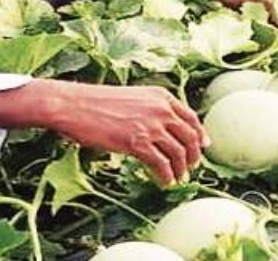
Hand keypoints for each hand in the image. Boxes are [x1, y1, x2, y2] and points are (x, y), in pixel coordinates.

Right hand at [31, 79, 206, 185]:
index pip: (191, 117)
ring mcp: (150, 125)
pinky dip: (166, 175)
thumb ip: (151, 109)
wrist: (75, 105)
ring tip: (177, 178)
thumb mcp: (133, 98)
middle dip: (193, 155)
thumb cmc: (97, 102)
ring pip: (179, 152)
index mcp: (161, 96)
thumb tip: (163, 128)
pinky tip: (164, 181)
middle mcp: (161, 109)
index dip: (200, 134)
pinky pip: (161, 164)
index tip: (203, 146)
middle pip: (190, 136)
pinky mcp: (137, 142)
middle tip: (190, 167)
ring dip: (181, 169)